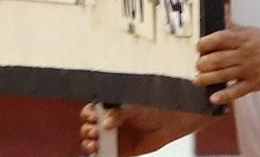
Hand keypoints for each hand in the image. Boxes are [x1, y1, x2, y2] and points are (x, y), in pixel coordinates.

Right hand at [79, 103, 209, 155]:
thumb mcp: (134, 107)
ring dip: (90, 144)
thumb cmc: (153, 107)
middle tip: (94, 131)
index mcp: (110, 108)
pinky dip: (101, 155)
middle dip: (88, 130)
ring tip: (94, 143)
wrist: (172, 120)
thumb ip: (119, 114)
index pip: (91, 112)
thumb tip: (105, 124)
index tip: (92, 116)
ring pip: (94, 143)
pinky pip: (107, 154)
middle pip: (89, 128)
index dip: (88, 115)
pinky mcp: (122, 151)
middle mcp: (109, 123)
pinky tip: (99, 153)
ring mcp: (115, 137)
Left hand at [193, 25, 259, 106]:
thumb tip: (220, 11)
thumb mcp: (251, 30)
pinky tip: (214, 98)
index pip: (220, 39)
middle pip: (218, 59)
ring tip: (197, 80)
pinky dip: (225, 95)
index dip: (205, 43)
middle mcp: (244, 54)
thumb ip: (233, 26)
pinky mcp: (255, 83)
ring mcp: (249, 70)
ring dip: (208, 78)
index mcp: (243, 38)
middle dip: (204, 63)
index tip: (198, 47)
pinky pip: (237, 91)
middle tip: (198, 65)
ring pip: (224, 75)